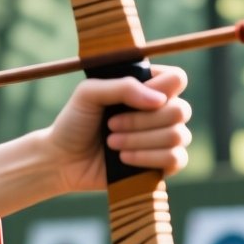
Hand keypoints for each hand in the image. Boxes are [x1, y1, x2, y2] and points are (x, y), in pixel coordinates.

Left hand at [44, 65, 192, 193]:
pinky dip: (148, 158)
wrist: (63, 160)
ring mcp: (163, 138)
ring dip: (140, 140)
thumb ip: (121, 86)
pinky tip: (124, 158)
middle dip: (141, 120)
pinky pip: (176, 159)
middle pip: (180, 110)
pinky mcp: (162, 165)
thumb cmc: (75, 122)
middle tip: (110, 125)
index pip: (177, 79)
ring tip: (111, 143)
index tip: (130, 98)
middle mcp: (160, 112)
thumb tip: (158, 100)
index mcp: (147, 88)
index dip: (161, 88)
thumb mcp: (88, 94)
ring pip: (177, 135)